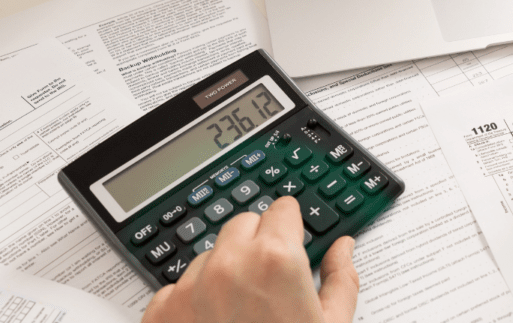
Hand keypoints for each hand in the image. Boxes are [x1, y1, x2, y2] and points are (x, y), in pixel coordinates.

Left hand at [141, 197, 358, 322]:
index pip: (281, 208)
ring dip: (224, 271)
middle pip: (243, 223)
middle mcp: (228, 266)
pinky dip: (193, 301)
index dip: (291, 227)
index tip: (293, 242)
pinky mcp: (161, 315)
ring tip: (242, 312)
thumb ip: (341, 278)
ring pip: (209, 255)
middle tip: (270, 281)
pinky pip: (176, 287)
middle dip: (257, 243)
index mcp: (276, 260)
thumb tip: (343, 249)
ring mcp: (189, 290)